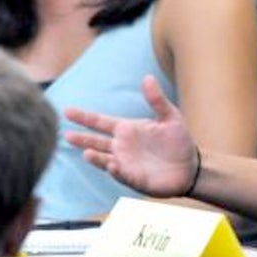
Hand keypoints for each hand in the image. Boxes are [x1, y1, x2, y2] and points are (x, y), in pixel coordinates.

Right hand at [64, 75, 196, 196]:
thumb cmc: (179, 140)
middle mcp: (122, 147)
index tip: (67, 111)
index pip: (100, 122)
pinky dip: (116, 170)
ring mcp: (126, 163)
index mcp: (128, 129)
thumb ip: (156, 99)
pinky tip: (112, 165)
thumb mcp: (170, 116)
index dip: (84, 117)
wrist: (191, 166)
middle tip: (65, 134)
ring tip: (86, 152)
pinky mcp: (134, 178)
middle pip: (96, 141)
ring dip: (95, 157)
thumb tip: (147, 78)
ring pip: (104, 159)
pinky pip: (122, 175)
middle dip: (82, 138)